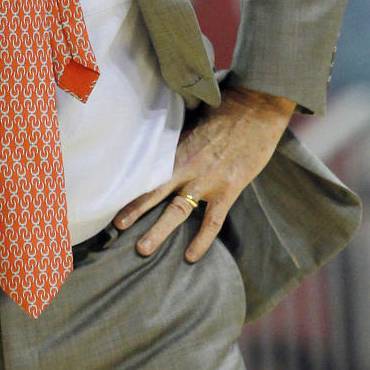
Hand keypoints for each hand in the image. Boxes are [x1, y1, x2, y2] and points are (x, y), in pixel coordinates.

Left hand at [113, 86, 295, 261]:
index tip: (114, 195)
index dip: (131, 187)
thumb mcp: (193, 128)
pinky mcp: (229, 190)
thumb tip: (159, 156)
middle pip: (155, 192)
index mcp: (176, 150)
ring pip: (177, 210)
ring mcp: (207, 181)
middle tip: (118, 226)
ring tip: (142, 249)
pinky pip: (212, 221)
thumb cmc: (224, 117)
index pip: (148, 172)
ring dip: (158, 230)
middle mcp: (187, 167)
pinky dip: (201, 240)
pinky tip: (191, 256)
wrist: (255, 113)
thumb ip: (178, 146)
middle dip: (135, 210)